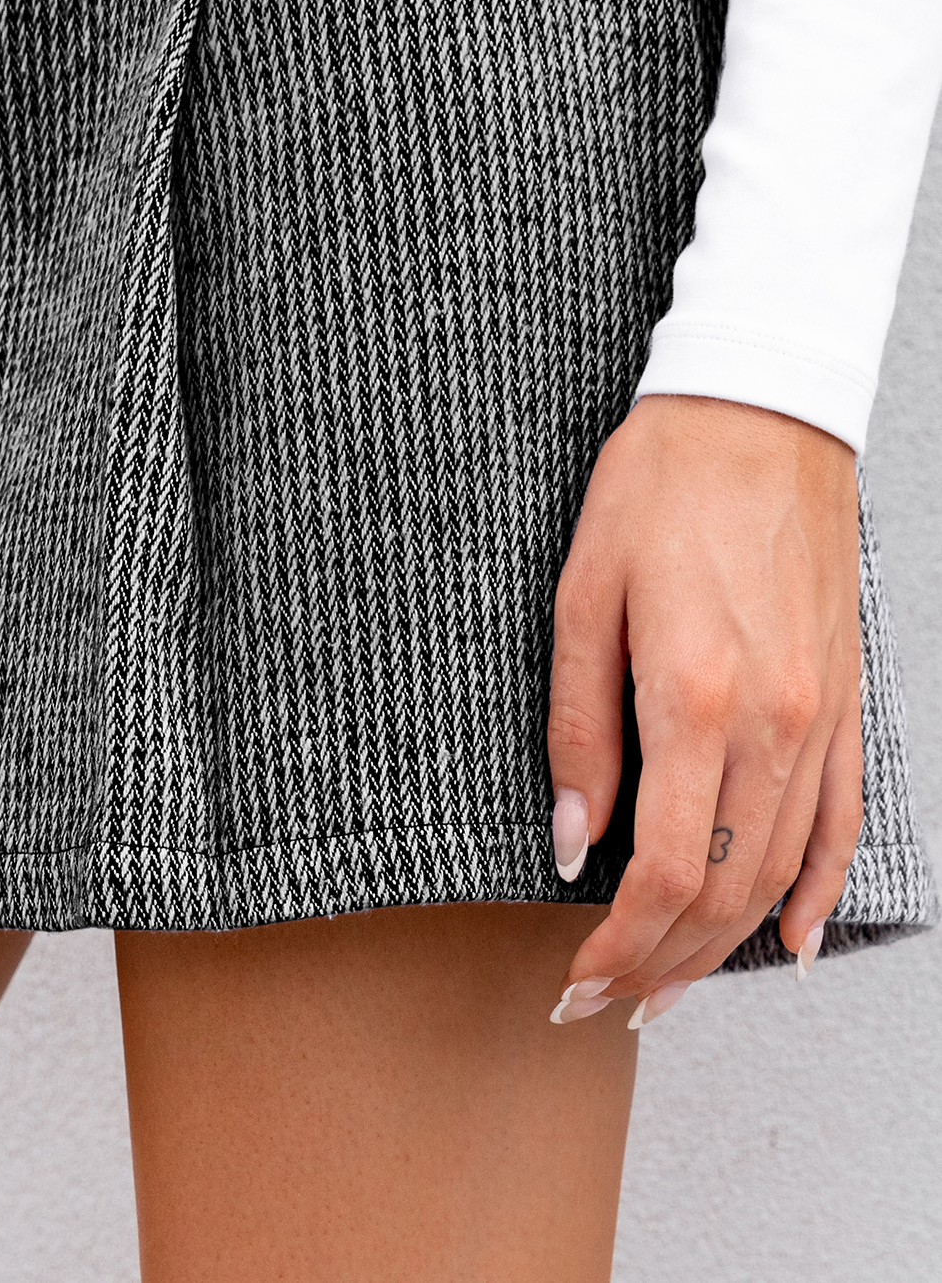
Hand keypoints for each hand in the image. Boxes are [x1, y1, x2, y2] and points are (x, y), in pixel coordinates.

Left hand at [547, 395, 862, 1020]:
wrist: (758, 413)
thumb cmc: (658, 486)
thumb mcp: (582, 593)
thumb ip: (578, 725)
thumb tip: (571, 838)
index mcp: (695, 697)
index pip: (666, 871)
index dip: (618, 945)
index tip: (576, 977)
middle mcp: (772, 722)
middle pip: (727, 892)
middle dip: (663, 965)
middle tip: (606, 1002)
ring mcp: (819, 715)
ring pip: (781, 871)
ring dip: (725, 945)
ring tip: (670, 985)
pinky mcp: (843, 697)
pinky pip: (839, 820)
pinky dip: (814, 890)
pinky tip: (784, 938)